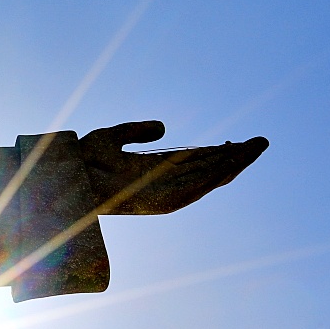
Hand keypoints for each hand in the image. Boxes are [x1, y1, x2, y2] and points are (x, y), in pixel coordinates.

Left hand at [78, 121, 268, 214]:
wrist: (69, 174)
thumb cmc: (83, 159)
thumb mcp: (113, 137)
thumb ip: (137, 131)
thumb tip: (165, 127)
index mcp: (154, 168)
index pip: (195, 160)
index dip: (217, 151)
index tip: (235, 140)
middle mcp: (163, 181)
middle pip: (208, 168)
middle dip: (235, 156)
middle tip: (260, 142)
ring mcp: (165, 191)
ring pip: (209, 178)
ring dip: (234, 163)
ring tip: (257, 148)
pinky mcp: (163, 201)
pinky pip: (197, 187)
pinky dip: (216, 175)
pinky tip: (234, 161)